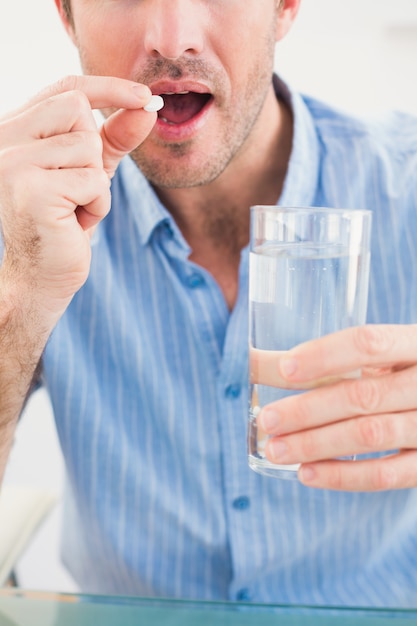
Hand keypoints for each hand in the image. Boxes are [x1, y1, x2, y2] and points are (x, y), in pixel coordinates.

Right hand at [0, 75, 155, 314]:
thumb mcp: (93, 170)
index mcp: (16, 129)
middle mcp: (4, 138)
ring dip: (96, 185)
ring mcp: (12, 162)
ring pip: (87, 146)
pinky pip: (92, 180)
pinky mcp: (30, 189)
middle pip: (77, 109)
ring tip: (74, 208)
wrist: (45, 274)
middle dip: (93, 151)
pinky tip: (75, 222)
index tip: (146, 97)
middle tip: (77, 188)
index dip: (108, 87)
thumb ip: (116, 137)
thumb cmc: (67, 220)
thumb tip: (148, 106)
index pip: (64, 88)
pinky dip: (97, 205)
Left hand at [255, 324, 416, 490]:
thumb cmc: (409, 372)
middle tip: (268, 420)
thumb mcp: (393, 353)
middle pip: (363, 395)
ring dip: (316, 445)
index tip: (283, 369)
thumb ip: (346, 358)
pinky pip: (388, 475)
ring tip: (276, 449)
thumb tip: (266, 364)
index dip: (324, 355)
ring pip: (371, 436)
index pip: (369, 343)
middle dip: (308, 410)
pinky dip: (343, 476)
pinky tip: (307, 474)